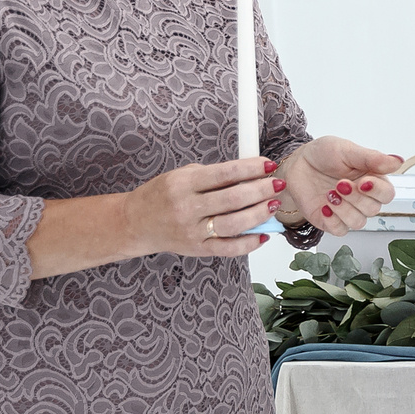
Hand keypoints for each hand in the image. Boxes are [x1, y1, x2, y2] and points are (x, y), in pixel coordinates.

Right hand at [124, 157, 288, 258]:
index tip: (268, 164)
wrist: (136, 223)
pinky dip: (249, 243)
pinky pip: (228, 249)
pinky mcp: (197, 249)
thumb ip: (213, 176)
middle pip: (233, 199)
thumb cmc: (162, 195)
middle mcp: (187, 208)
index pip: (224, 174)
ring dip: (259, 214)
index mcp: (182, 184)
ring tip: (274, 204)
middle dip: (261, 190)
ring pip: (234, 224)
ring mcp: (192, 232)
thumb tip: (250, 172)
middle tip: (278, 183)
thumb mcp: (182, 175)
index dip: (250, 168)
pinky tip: (264, 233)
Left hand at [274, 137, 406, 236]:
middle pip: (373, 210)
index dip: (377, 191)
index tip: (363, 181)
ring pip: (358, 222)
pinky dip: (332, 220)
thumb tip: (398, 161)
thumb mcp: (347, 150)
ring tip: (329, 193)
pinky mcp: (331, 221)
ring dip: (344, 209)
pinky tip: (324, 206)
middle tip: (339, 183)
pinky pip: (340, 230)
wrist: (297, 164)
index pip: (387, 194)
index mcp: (372, 180)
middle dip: (355, 198)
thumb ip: (372, 158)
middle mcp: (363, 198)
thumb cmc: (323, 154)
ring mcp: (347, 211)